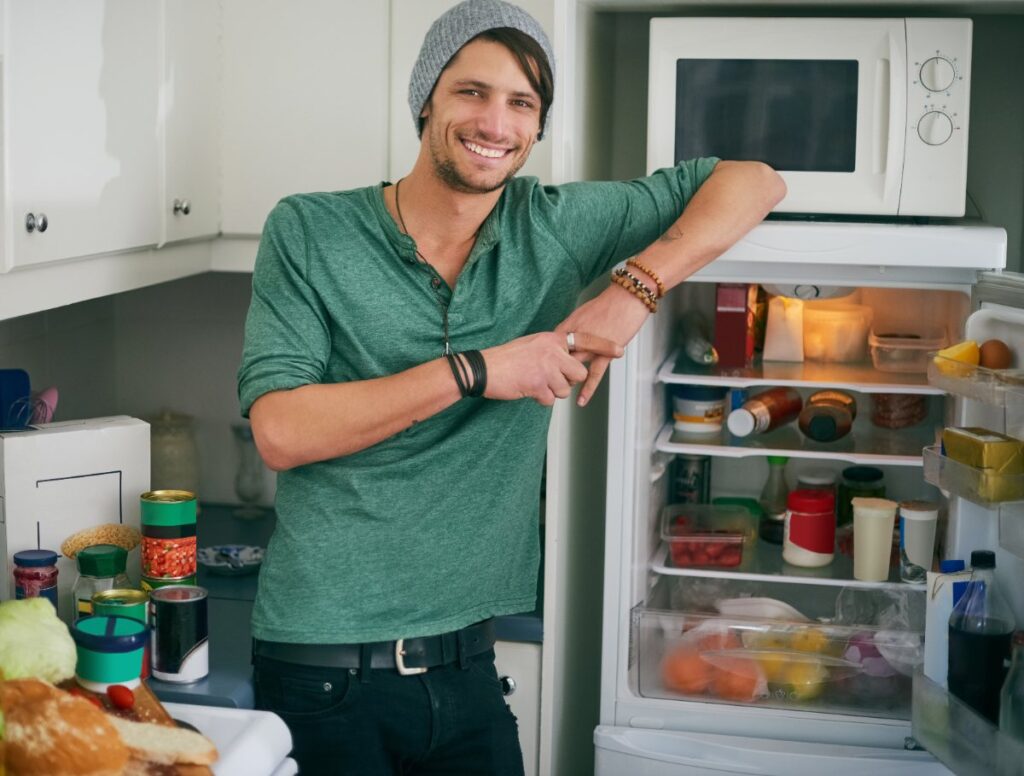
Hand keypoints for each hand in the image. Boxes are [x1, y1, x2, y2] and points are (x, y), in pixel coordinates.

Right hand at [482, 331, 622, 405]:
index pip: (584, 339)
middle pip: (579, 373)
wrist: (485, 369)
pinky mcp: (538, 384)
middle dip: (568, 381)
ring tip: (533, 383)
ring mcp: (545, 368)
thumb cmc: (506, 359)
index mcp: (551, 339)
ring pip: (564, 390)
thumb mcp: (532, 345)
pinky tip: (526, 389)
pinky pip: (550, 399)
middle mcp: (551, 351)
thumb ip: (552, 350)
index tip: (619, 351)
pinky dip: (539, 399)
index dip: (603, 345)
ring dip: (551, 391)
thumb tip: (568, 360)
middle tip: (550, 379)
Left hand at [556, 284, 650, 405]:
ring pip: (573, 367)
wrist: (627, 298)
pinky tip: (580, 400)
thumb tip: (566, 337)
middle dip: (552, 371)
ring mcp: (589, 346)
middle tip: (546, 382)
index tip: (541, 367)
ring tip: (561, 389)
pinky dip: (587, 389)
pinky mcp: (604, 352)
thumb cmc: (609, 303)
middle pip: (558, 360)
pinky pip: (594, 374)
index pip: (551, 347)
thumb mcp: (584, 312)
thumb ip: (574, 327)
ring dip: (567, 379)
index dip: (546, 359)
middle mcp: (576, 337)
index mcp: (569, 326)